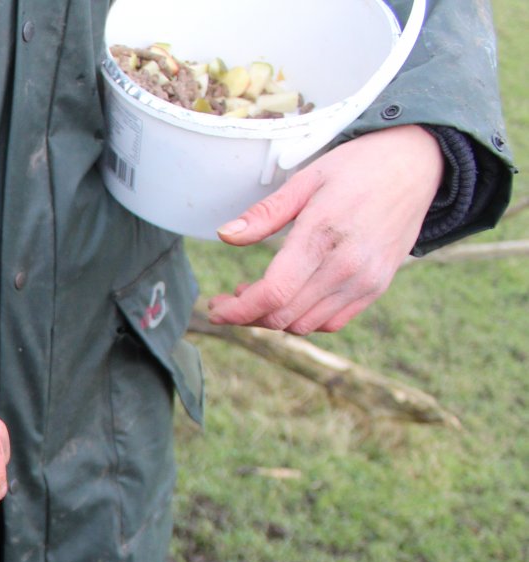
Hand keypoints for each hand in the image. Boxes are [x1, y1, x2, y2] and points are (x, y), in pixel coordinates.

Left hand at [205, 125, 443, 333]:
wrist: (419, 165)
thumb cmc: (359, 167)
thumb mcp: (307, 179)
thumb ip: (266, 213)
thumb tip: (225, 235)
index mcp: (322, 235)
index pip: (274, 293)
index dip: (238, 310)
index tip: (215, 308)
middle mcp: (346, 266)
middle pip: (283, 316)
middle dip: (246, 315)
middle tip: (228, 300)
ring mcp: (365, 281)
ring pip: (304, 324)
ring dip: (272, 319)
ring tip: (255, 295)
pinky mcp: (377, 287)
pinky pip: (331, 322)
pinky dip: (303, 319)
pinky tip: (290, 298)